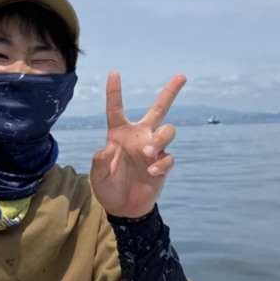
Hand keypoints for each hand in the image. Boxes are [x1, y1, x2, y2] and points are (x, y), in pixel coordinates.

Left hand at [90, 71, 185, 218]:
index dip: (114, 92)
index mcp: (119, 134)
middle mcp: (138, 136)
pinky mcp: (163, 163)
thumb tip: (105, 150)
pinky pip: (168, 157)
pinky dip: (161, 163)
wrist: (125, 207)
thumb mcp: (98, 177)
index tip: (114, 72)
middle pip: (158, 110)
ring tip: (147, 153)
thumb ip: (99, 163)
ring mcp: (152, 149)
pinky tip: (151, 171)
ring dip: (159, 139)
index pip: (116, 109)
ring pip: (167, 131)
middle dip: (170, 92)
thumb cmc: (108, 188)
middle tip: (182, 76)